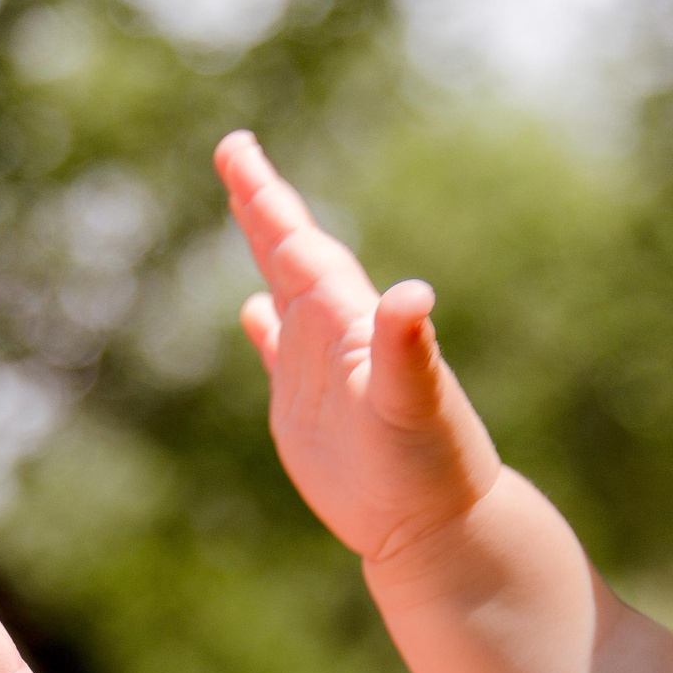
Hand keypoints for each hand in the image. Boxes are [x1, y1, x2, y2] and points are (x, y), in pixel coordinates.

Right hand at [216, 130, 504, 568]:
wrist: (438, 522)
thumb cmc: (429, 466)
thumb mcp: (415, 403)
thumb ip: (408, 347)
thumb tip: (412, 293)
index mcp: (352, 322)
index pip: (303, 247)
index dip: (269, 201)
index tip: (240, 151)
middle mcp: (337, 335)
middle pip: (292, 254)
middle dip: (261, 204)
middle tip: (234, 150)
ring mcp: (322, 370)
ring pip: (286, 293)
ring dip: (266, 252)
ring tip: (247, 207)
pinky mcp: (310, 410)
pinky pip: (282, 353)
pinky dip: (266, 327)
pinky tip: (253, 309)